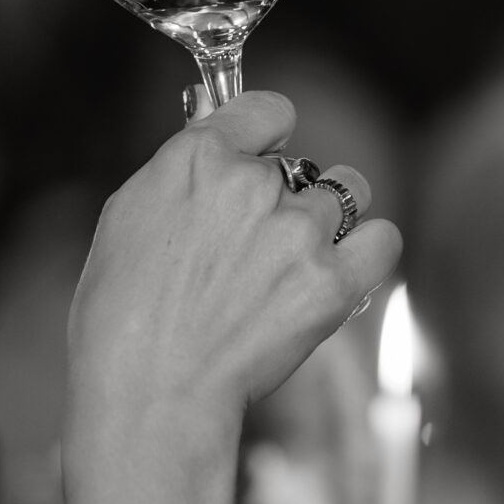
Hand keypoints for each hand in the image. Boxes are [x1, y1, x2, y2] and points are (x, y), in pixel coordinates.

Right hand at [66, 91, 401, 457]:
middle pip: (301, 164)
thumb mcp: (128, 216)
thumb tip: (218, 143)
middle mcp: (254, 184)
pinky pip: (382, 240)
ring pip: (347, 193)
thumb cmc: (122, 317)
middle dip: (284, 196)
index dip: (267, 135)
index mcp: (198, 158)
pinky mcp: (332, 283)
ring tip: (297, 262)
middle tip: (256, 246)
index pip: (268, 110)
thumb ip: (182, 172)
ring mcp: (298, 232)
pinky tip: (342, 272)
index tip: (263, 155)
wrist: (150, 393)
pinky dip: (367, 252)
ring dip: (328, 221)